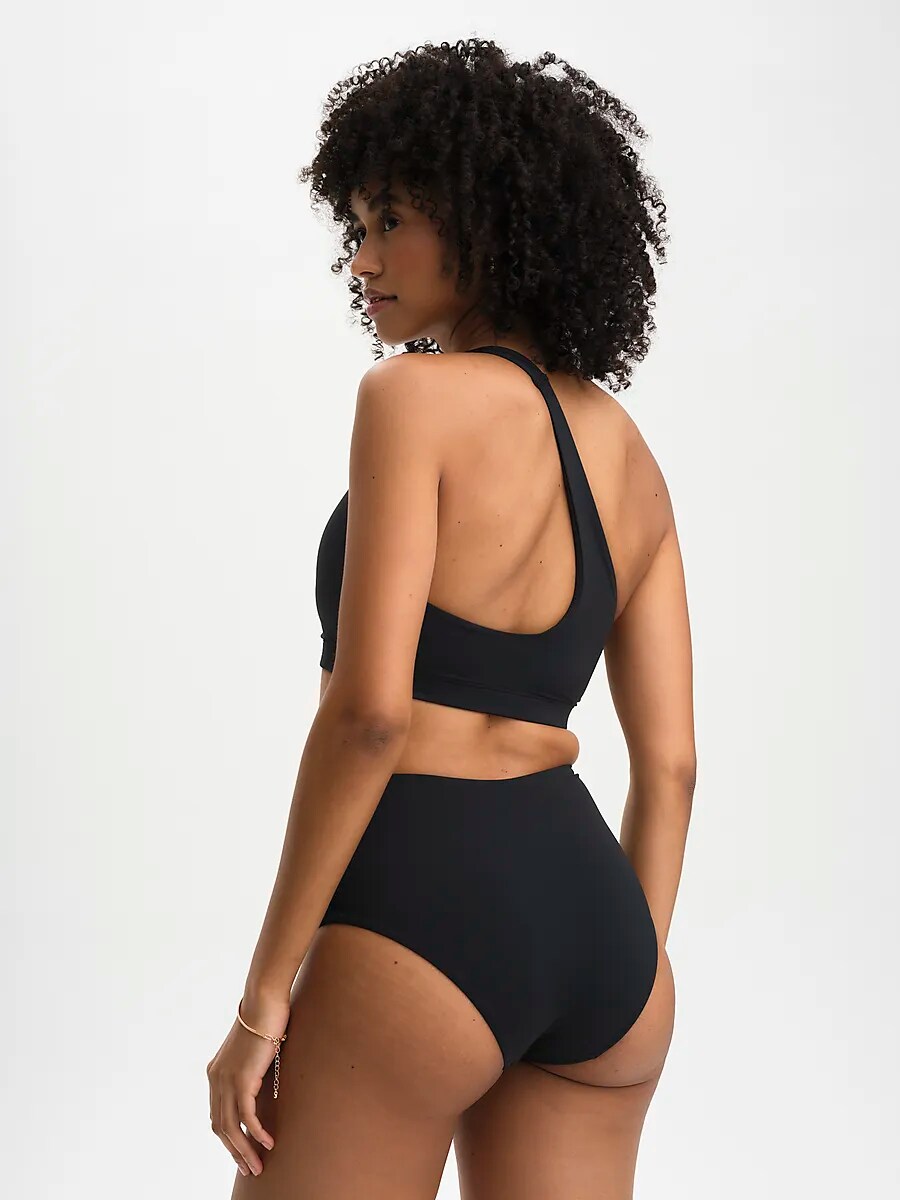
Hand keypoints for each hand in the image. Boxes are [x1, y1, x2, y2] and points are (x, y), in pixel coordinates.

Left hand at [207, 993, 290, 1177]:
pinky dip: (256, 1133)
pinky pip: (246, 1116)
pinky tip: (268, 1142)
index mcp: (215, 1073)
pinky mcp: (242, 1079)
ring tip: (258, 1166)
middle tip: (250, 1169)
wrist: (263, 1001)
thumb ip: (250, 1068)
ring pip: (231, 1127)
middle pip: (221, 1127)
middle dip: (235, 1151)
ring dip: (245, 1150)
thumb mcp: (252, 1050)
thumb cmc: (264, 1019)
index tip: (242, 1153)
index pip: (217, 1115)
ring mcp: (226, 1080)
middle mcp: (216, 1079)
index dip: (228, 1138)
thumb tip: (260, 1081)